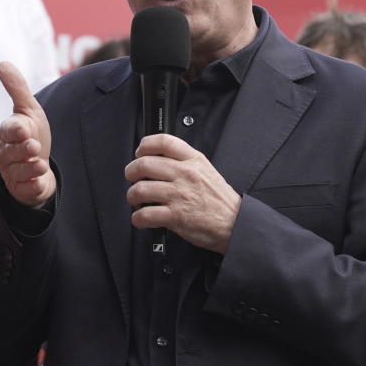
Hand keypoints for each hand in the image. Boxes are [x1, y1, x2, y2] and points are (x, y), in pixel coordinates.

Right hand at [0, 61, 54, 207]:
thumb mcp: (29, 111)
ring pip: (19, 172)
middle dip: (23, 150)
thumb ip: (17, 89)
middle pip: (12, 152)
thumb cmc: (33, 135)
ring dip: (31, 168)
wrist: (40, 167)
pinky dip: (33, 187)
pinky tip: (40, 183)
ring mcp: (13, 173)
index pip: (8, 130)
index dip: (16, 130)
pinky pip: (26, 190)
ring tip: (40, 164)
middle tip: (34, 147)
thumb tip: (2, 63)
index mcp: (8, 133)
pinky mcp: (23, 189)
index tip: (24, 128)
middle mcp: (6, 153)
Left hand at [125, 134, 240, 253]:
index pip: (163, 141)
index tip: (140, 152)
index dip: (144, 145)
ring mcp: (179, 195)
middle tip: (132, 178)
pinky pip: (145, 215)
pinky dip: (137, 218)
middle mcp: (185, 175)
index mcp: (193, 160)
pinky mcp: (176, 217)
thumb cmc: (220, 200)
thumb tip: (158, 159)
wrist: (235, 223)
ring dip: (132, 197)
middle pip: (144, 164)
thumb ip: (185, 161)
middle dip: (131, 172)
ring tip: (136, 200)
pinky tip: (141, 218)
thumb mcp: (206, 170)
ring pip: (140, 190)